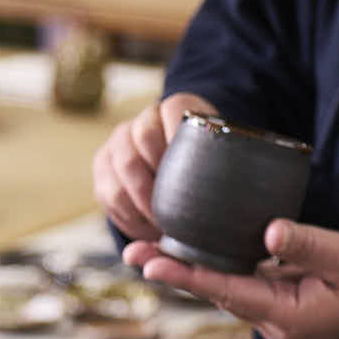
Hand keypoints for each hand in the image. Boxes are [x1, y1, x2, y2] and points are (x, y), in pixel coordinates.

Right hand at [93, 91, 215, 242]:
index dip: (178, 140)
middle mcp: (145, 118)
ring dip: (141, 203)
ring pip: (122, 168)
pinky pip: (107, 192)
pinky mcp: (102, 164)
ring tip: (160, 228)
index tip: (191, 175)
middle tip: (174, 215)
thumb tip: (236, 199)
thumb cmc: (208, 171)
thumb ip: (225, 170)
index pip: (174, 111)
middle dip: (158, 183)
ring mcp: (120, 139)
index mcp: (178, 107)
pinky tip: (145, 231)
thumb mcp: (222, 163)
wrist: (178, 170)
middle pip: (142, 139)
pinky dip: (127, 216)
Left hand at [125, 220, 338, 338]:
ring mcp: (274, 313)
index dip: (187, 275)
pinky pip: (240, 280)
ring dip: (188, 268)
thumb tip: (269, 231)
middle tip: (130, 250)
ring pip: (223, 286)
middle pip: (214, 291)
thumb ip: (308, 244)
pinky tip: (191, 248)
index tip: (151, 263)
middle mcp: (270, 319)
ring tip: (147, 248)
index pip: (225, 290)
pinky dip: (214, 265)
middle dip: (173, 270)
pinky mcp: (279, 300)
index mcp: (284, 313)